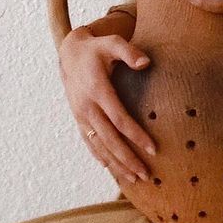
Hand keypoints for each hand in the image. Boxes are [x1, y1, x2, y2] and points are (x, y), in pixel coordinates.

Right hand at [58, 26, 156, 183]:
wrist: (70, 54)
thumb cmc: (97, 48)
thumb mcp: (112, 42)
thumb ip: (129, 51)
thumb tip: (146, 63)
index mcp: (97, 90)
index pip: (119, 119)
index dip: (136, 135)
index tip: (153, 149)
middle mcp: (87, 106)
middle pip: (109, 139)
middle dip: (128, 159)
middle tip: (146, 174)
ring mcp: (81, 115)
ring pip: (99, 146)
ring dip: (116, 164)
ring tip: (134, 179)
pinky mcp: (79, 119)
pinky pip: (89, 142)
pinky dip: (100, 157)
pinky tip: (112, 169)